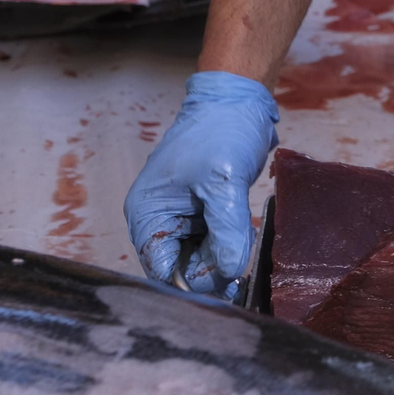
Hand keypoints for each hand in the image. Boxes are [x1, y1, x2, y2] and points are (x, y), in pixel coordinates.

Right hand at [124, 71, 278, 298]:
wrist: (238, 102)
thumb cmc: (220, 133)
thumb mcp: (224, 183)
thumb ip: (226, 230)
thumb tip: (229, 271)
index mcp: (148, 212)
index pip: (161, 266)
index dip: (190, 284)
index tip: (222, 292)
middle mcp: (160, 217)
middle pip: (181, 265)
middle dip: (210, 274)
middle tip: (241, 283)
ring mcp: (183, 214)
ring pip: (201, 255)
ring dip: (223, 261)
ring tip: (245, 264)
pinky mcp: (204, 210)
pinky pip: (215, 240)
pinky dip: (230, 246)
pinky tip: (245, 248)